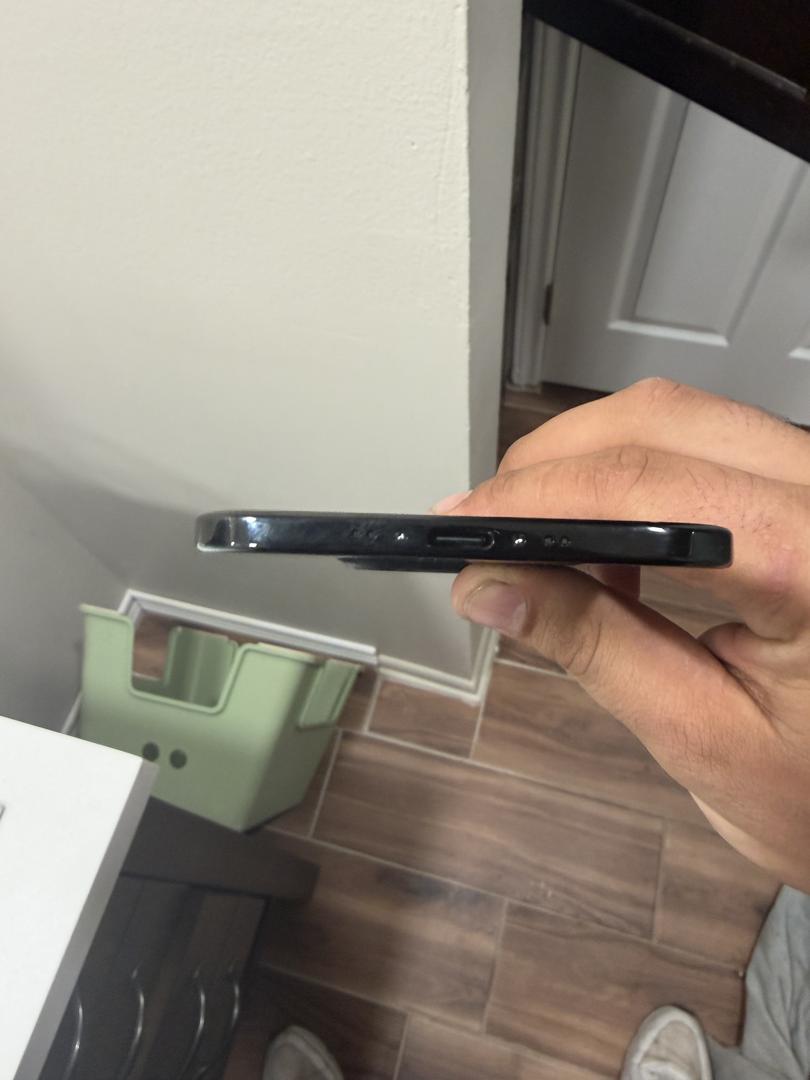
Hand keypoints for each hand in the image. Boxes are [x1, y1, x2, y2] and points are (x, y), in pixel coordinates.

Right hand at [441, 378, 809, 889]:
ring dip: (592, 467)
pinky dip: (637, 479)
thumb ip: (596, 650)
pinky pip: (710, 445)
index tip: (465, 523)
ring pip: (683, 419)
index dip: (538, 496)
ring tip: (543, 547)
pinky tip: (613, 547)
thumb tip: (494, 587)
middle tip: (487, 527)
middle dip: (554, 464)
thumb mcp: (705, 737)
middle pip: (662, 421)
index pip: (650, 488)